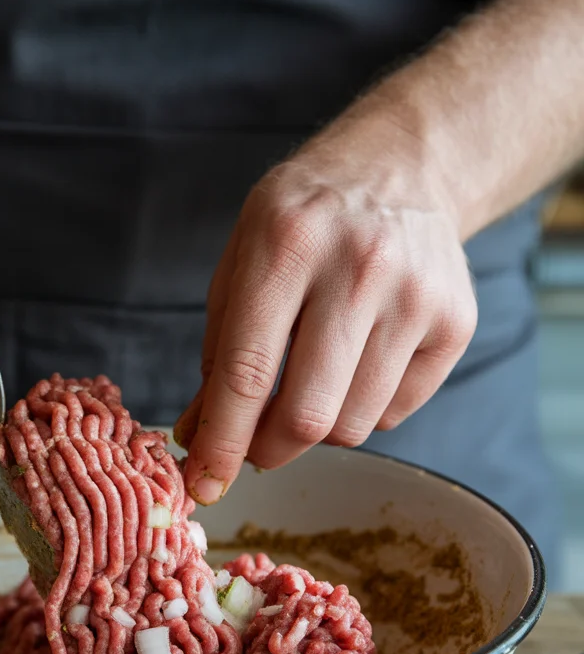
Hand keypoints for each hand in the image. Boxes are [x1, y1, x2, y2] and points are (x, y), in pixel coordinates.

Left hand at [175, 109, 476, 504]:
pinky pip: (394, 412)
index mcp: (287, 246)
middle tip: (253, 447)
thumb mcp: (242, 262)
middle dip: (267, 451)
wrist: (400, 170)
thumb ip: (218, 350)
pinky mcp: (455, 323)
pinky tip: (356, 363)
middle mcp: (359, 268)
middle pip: (307, 414)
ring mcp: (416, 296)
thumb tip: (198, 437)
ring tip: (308, 385)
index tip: (203, 484)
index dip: (221, 442)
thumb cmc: (303, 222)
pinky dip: (362, 409)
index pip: (246, 372)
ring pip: (352, 424)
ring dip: (317, 429)